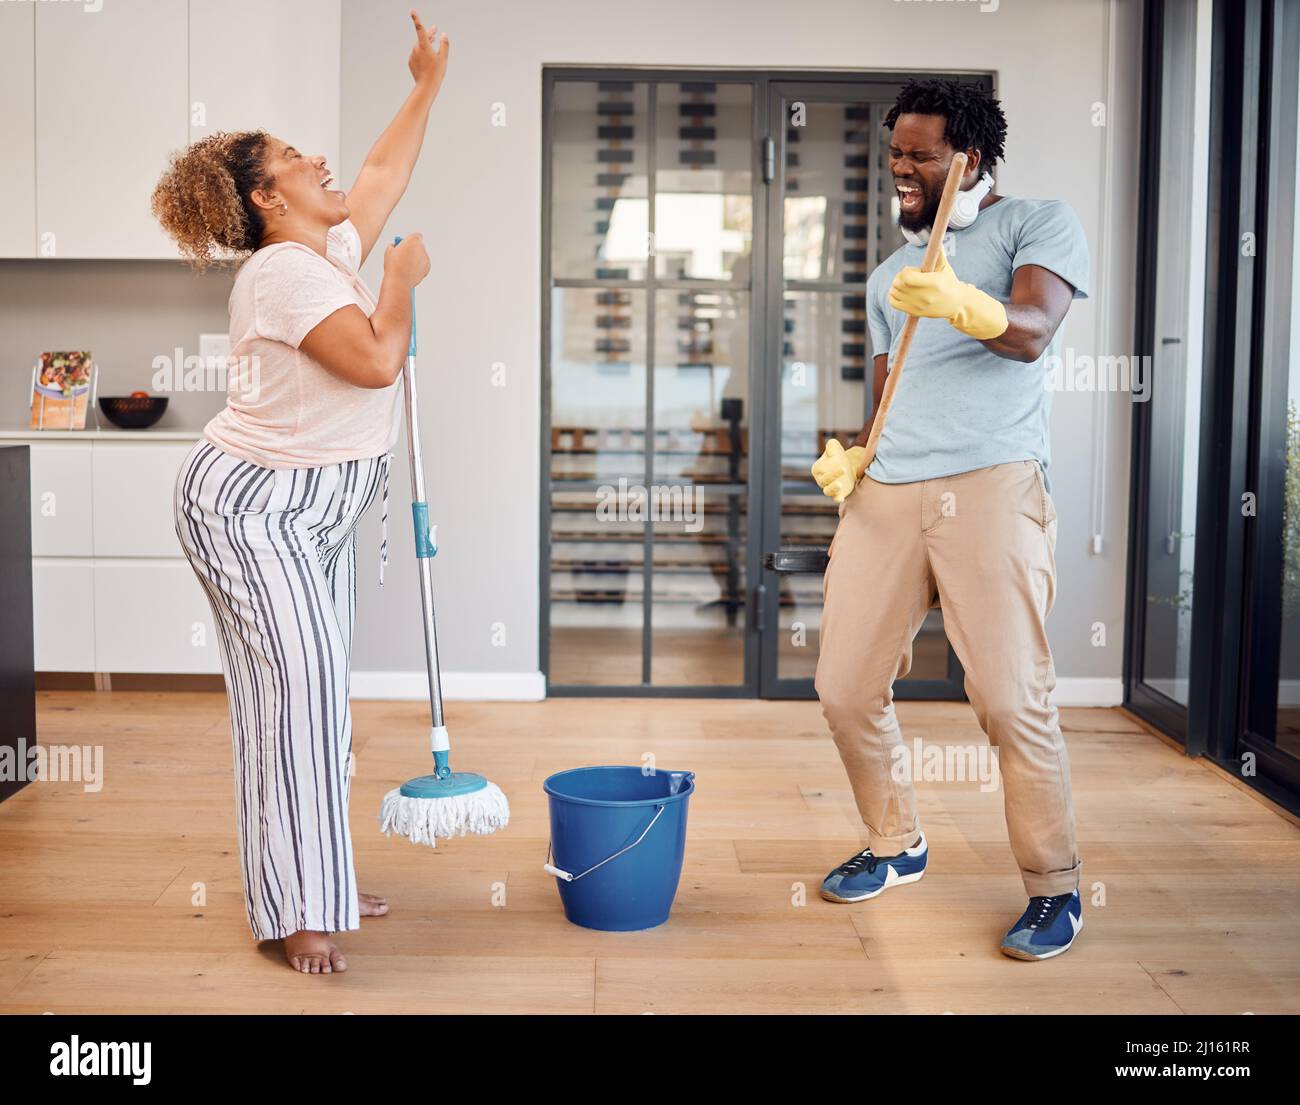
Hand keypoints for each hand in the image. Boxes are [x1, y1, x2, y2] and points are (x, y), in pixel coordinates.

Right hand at [385, 233, 429, 286]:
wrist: (399, 280)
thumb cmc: (393, 266)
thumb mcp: (389, 251)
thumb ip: (394, 245)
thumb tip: (395, 246)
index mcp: (413, 240)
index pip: (416, 235)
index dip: (411, 239)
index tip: (406, 243)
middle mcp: (421, 247)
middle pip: (419, 245)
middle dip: (414, 249)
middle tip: (405, 254)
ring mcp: (425, 257)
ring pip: (421, 255)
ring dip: (416, 258)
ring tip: (406, 265)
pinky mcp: (428, 267)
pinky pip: (423, 264)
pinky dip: (419, 266)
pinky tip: (410, 270)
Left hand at [407, 11, 449, 92]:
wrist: (426, 86)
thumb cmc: (436, 72)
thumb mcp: (443, 58)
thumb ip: (444, 44)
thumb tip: (443, 35)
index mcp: (424, 45)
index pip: (420, 29)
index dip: (416, 19)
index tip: (412, 11)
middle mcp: (416, 49)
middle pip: (422, 38)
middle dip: (429, 34)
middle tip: (435, 30)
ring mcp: (412, 55)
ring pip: (419, 46)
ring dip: (425, 44)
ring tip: (432, 42)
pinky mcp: (411, 62)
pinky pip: (416, 55)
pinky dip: (422, 53)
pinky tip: (427, 58)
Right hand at [811, 439, 867, 503]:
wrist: (848, 466)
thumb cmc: (838, 456)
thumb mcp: (834, 447)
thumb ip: (831, 445)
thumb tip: (831, 447)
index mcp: (817, 469)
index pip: (820, 468)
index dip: (830, 464)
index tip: (839, 458)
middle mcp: (821, 480)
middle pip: (824, 479)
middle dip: (833, 474)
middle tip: (844, 468)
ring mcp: (829, 488)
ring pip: (827, 491)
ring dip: (833, 488)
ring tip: (840, 484)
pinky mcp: (838, 494)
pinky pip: (836, 498)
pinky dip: (837, 499)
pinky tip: (841, 498)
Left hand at [887, 246, 1008, 339]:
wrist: (957, 304)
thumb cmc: (950, 283)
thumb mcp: (945, 268)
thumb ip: (939, 254)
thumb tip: (937, 240)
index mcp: (932, 282)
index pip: (906, 276)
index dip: (905, 271)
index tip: (911, 270)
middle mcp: (924, 295)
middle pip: (898, 283)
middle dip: (900, 277)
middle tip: (907, 276)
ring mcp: (918, 305)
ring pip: (894, 292)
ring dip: (896, 285)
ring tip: (905, 284)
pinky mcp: (914, 312)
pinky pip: (893, 303)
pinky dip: (892, 296)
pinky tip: (900, 292)